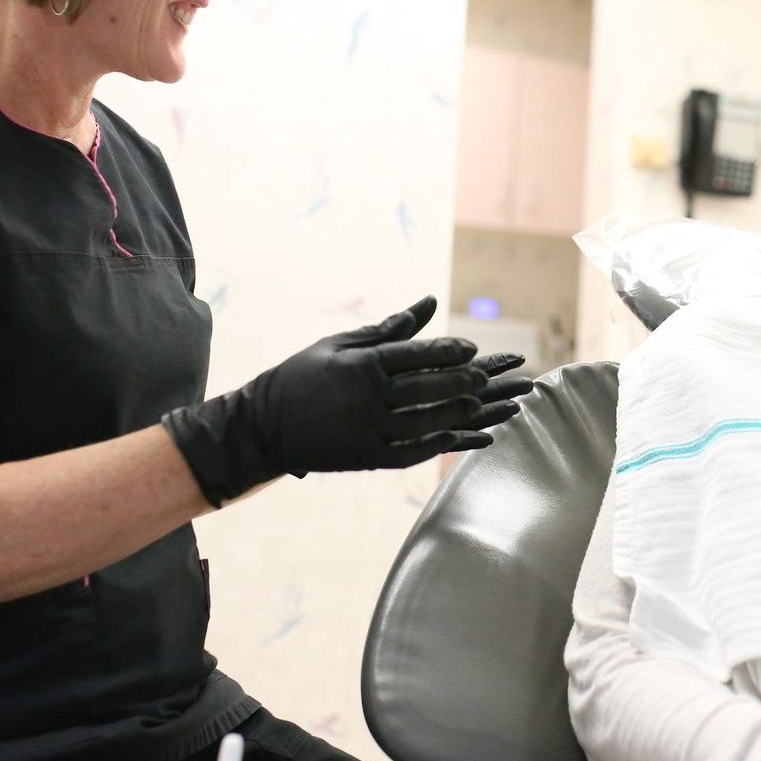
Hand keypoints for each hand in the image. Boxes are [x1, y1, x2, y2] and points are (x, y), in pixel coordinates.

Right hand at [163, 296, 533, 504]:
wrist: (264, 426)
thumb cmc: (303, 375)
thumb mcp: (341, 343)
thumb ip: (389, 328)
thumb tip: (429, 303)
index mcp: (362, 365)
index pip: (416, 355)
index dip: (450, 351)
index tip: (475, 349)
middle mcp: (369, 398)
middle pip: (430, 388)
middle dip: (468, 381)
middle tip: (496, 376)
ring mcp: (369, 430)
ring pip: (429, 422)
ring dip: (466, 413)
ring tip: (494, 405)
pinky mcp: (369, 456)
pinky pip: (417, 451)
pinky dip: (448, 443)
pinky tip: (473, 436)